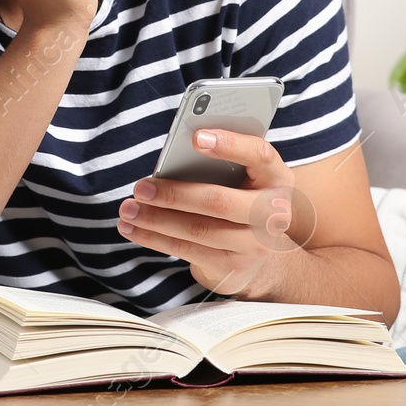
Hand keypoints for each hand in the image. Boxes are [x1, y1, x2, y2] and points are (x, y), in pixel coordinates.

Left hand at [116, 127, 300, 297]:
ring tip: (128, 209)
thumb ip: (220, 164)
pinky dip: (154, 238)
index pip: (259, 155)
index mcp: (277, 178)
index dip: (230, 145)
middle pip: (219, 201)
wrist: (259, 256)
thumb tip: (171, 159)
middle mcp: (273, 213)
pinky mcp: (233, 268)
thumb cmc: (239, 200)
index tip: (195, 137)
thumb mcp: (241, 179)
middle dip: (174, 194)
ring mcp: (255, 245)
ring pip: (197, 229)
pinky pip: (187, 250)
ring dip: (155, 219)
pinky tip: (133, 229)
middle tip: (140, 187)